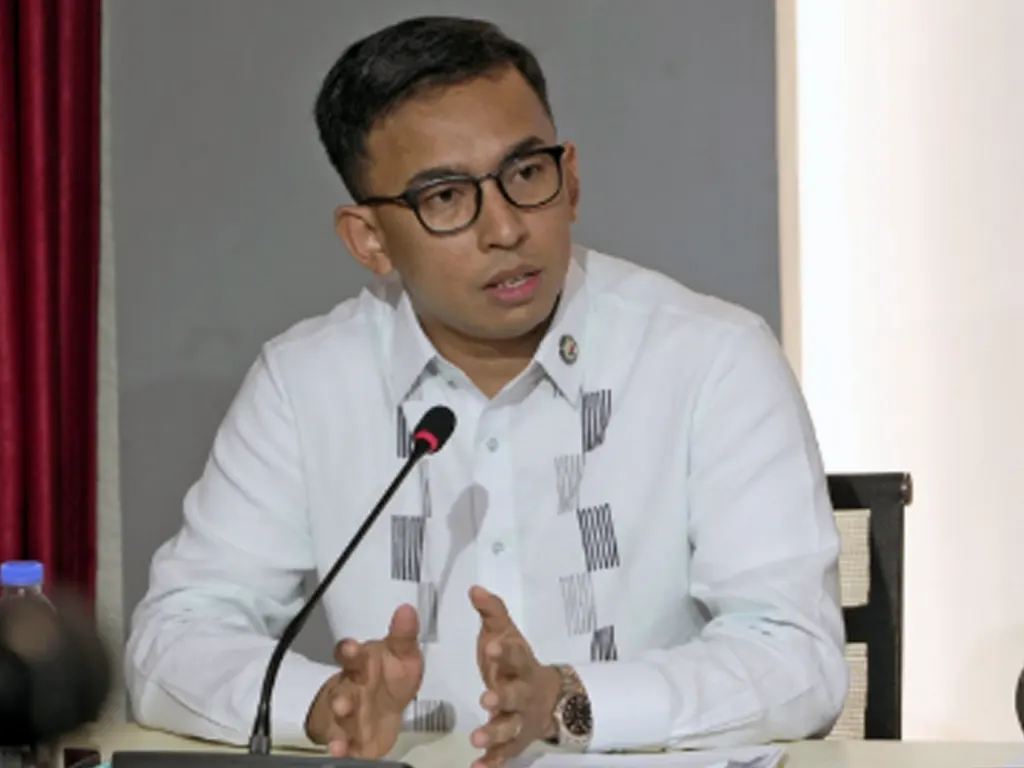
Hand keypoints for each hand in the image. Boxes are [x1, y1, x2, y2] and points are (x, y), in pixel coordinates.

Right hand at [305, 604, 423, 757]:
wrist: (385, 707)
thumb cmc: (391, 675)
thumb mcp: (403, 654)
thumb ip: (404, 636)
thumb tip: (407, 609)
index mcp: (361, 664)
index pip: (348, 654)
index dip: (348, 651)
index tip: (353, 649)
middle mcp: (349, 688)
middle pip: (340, 691)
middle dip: (340, 698)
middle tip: (343, 703)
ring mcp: (346, 714)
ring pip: (337, 720)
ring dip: (338, 727)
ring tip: (340, 737)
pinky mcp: (350, 737)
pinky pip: (342, 743)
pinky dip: (340, 748)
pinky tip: (340, 751)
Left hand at [468, 586, 562, 767]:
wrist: (546, 696)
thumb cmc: (515, 662)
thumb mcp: (504, 634)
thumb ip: (491, 613)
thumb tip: (474, 589)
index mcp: (522, 664)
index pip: (516, 655)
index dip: (506, 652)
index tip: (492, 647)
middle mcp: (524, 693)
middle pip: (517, 696)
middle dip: (504, 697)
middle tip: (486, 698)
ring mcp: (521, 720)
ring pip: (511, 728)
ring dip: (495, 733)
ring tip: (476, 738)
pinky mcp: (515, 742)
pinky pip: (505, 754)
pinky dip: (493, 762)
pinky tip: (477, 767)